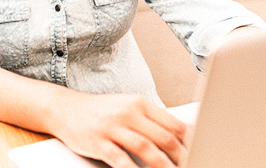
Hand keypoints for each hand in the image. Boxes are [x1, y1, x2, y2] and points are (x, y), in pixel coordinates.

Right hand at [52, 92, 186, 167]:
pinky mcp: (99, 142)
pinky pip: (121, 160)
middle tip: (190, 166)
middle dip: (181, 157)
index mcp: (139, 103)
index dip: (189, 142)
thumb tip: (182, 136)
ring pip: (146, 148)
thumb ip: (151, 120)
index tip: (200, 153)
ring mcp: (112, 127)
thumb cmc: (101, 111)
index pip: (172, 123)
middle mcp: (127, 112)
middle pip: (163, 137)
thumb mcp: (127, 107)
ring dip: (163, 167)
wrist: (65, 108)